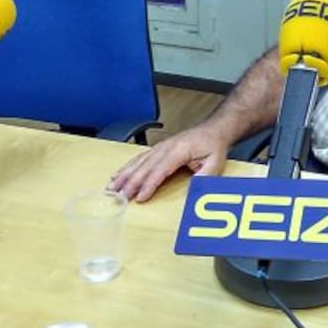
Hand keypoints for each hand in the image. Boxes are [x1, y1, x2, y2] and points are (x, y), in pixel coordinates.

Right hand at [107, 125, 229, 202]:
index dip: (149, 184)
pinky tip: (118, 175)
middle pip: (144, 167)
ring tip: (111, 187)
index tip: (140, 197)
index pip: (160, 170)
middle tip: (119, 196)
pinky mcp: (158, 149)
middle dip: (130, 182)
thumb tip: (193, 191)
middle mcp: (165, 147)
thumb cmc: (213, 146)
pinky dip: (127, 167)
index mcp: (179, 150)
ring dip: (124, 175)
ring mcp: (160, 147)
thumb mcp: (215, 163)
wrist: (213, 130)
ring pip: (138, 162)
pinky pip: (139, 159)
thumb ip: (204, 177)